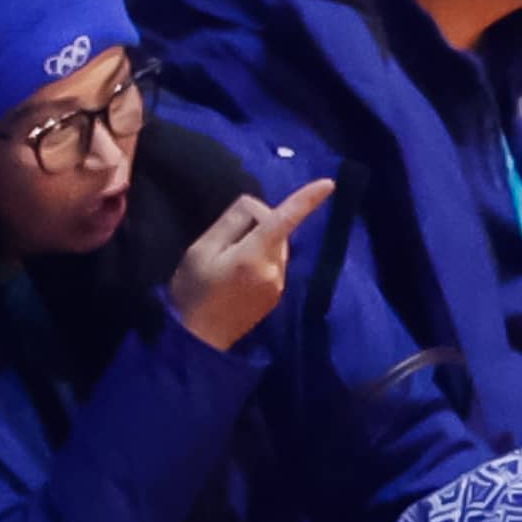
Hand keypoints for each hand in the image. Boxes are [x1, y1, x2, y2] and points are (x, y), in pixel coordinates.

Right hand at [167, 178, 334, 352]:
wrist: (200, 337)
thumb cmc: (193, 290)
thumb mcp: (202, 249)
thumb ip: (231, 224)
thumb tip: (254, 206)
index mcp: (255, 256)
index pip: (284, 219)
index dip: (306, 200)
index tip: (328, 184)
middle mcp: (275, 270)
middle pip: (276, 228)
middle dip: (257, 222)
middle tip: (223, 240)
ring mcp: (279, 285)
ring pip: (277, 246)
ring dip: (259, 241)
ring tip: (227, 260)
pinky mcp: (277, 295)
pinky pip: (274, 263)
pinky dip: (260, 257)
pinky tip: (237, 273)